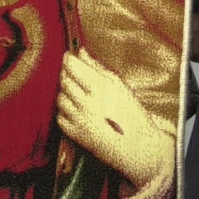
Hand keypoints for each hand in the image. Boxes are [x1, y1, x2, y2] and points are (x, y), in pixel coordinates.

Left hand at [56, 48, 173, 193]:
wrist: (138, 147)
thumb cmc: (133, 114)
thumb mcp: (120, 86)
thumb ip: (97, 67)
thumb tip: (81, 52)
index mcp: (99, 88)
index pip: (71, 66)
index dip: (68, 59)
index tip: (69, 57)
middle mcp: (86, 103)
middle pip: (64, 80)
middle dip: (67, 74)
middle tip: (75, 74)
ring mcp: (79, 120)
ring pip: (60, 98)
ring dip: (65, 92)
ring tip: (78, 93)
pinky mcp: (76, 135)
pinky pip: (60, 117)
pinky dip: (65, 111)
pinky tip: (76, 109)